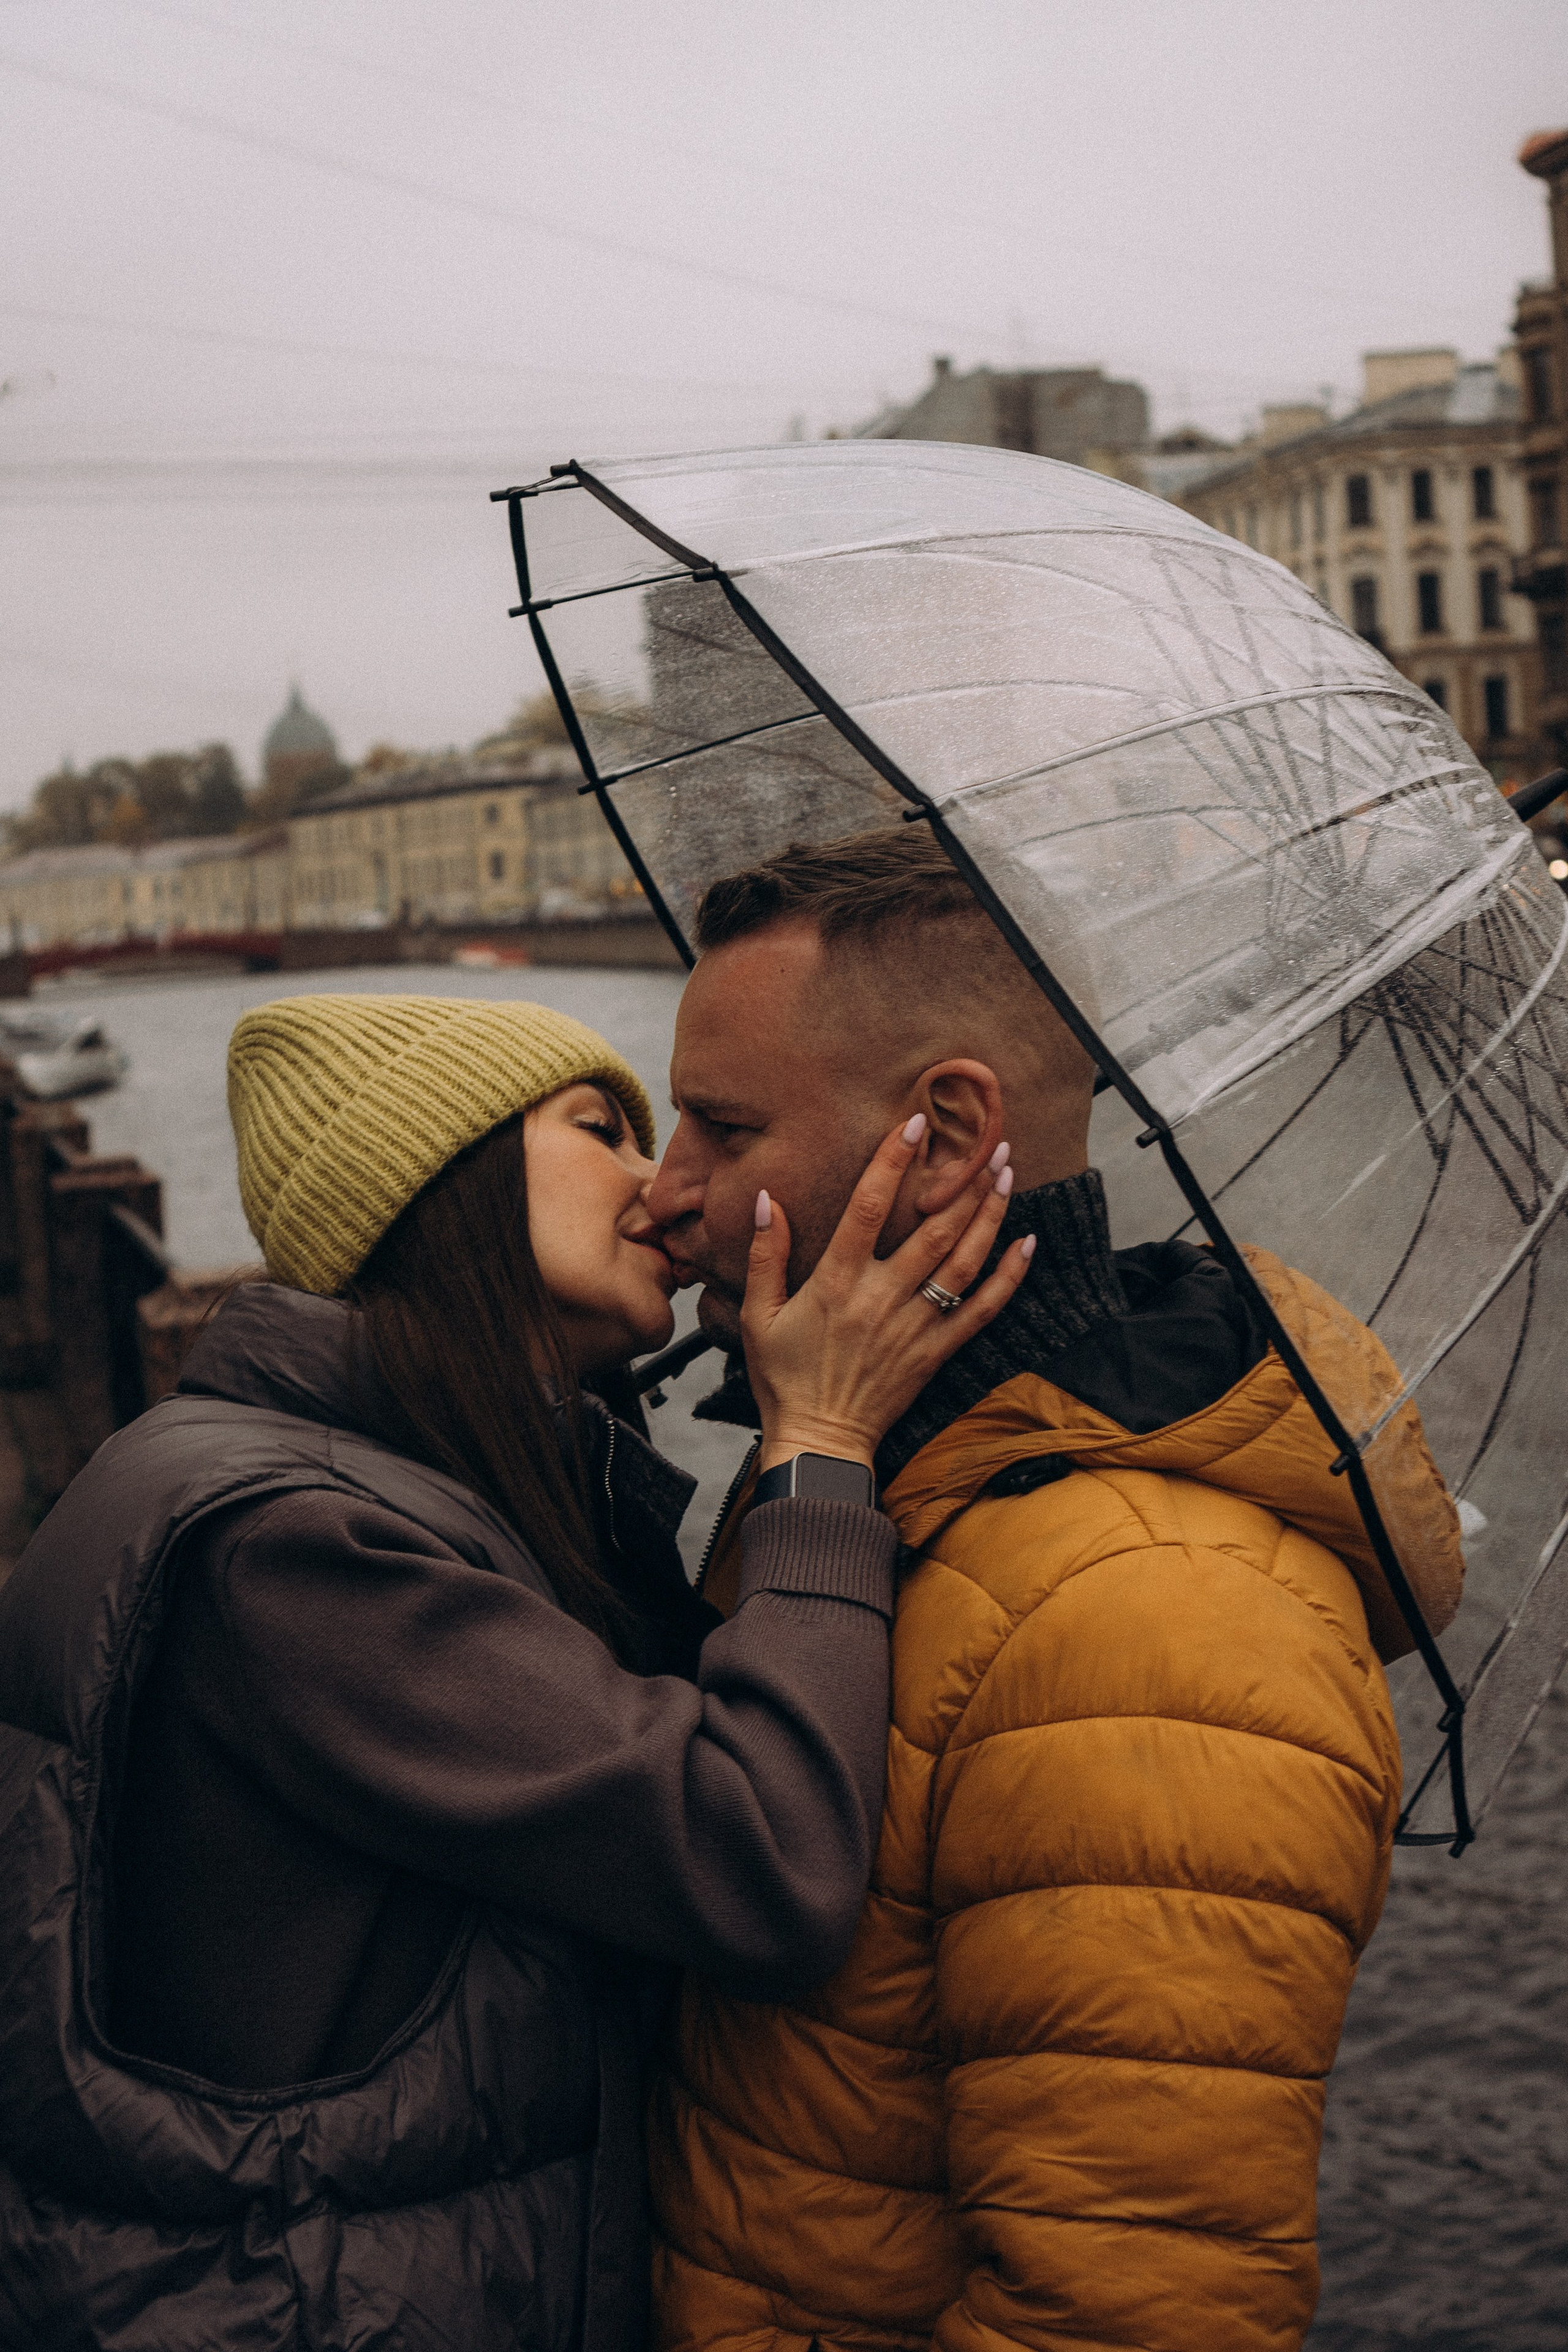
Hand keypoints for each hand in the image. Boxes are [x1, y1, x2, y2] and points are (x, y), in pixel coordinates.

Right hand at [741, 1116, 1036, 1474]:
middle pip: (933, 1229)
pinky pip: (982, 1311)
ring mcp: (914, 1326)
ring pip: (963, 1262)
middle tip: (989, 1143)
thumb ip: (765, 1256)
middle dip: (964, 1182)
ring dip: (989, 1215)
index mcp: (835, 1282)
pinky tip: (1026, 1245)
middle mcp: (881, 1298)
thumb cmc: (783, 1378)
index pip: (868, 1207)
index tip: (914, 1124)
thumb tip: (767, 1200)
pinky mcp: (936, 1352)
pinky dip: (1008, 1277)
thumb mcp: (757, 1316)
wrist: (819, 1441)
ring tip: (1007, 1175)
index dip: (892, 1161)